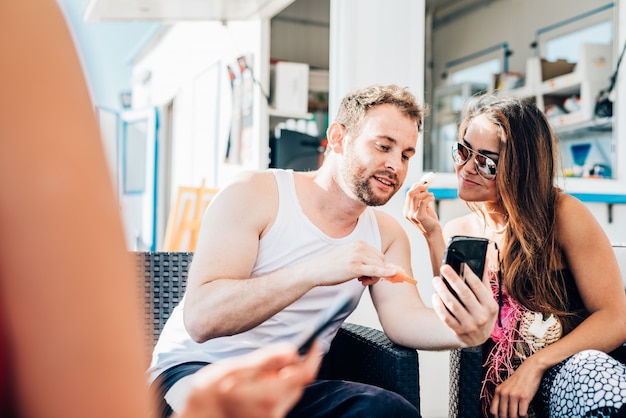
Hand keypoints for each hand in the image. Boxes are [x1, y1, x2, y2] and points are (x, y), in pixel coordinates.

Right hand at [179, 341, 321, 417]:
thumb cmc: (208, 394)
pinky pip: (278, 401)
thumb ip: (265, 360)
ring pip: (289, 392)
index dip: (314, 355)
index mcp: (269, 396)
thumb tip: (292, 350)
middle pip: (298, 383)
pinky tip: (251, 386)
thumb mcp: (233, 369)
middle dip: (293, 366)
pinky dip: (272, 389)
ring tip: (253, 374)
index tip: (315, 340)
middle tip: (275, 355)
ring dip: (280, 378)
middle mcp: (275, 412)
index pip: (305, 374)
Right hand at [305, 240, 395, 286]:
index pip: (378, 254)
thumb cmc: (331, 266)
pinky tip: (394, 274)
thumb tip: (382, 268)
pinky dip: (386, 273)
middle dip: (378, 272)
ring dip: (375, 277)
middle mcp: (360, 247)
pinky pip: (376, 270)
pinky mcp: (355, 267)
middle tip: (364, 280)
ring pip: (380, 267)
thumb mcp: (348, 257)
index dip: (378, 266)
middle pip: (381, 260)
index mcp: (359, 243)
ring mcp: (358, 256)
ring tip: (361, 281)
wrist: (316, 270)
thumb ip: (363, 260)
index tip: (372, 275)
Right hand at [403, 181, 439, 235]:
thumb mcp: (424, 207)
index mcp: (406, 209)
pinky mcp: (419, 216)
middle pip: (410, 193)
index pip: (408, 194)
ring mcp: (411, 215)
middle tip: (427, 186)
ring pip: (416, 196)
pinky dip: (429, 198)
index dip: (416, 186)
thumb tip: (424, 186)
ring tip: (432, 195)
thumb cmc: (429, 220)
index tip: (423, 183)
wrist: (433, 233)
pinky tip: (433, 198)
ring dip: (425, 193)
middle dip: (419, 187)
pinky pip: (423, 202)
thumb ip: (422, 198)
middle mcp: (407, 212)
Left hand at [431, 263, 497, 346]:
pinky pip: (445, 317)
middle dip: (453, 279)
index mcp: (491, 305)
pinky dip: (439, 306)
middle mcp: (482, 316)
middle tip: (444, 267)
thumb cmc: (482, 312)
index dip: (469, 273)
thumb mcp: (487, 298)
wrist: (477, 338)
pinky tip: (435, 296)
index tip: (460, 263)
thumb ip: (484, 280)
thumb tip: (484, 259)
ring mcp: (470, 325)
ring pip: (453, 305)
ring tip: (436, 280)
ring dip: (442, 291)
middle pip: (464, 294)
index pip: (479, 286)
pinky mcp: (458, 331)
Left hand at [489, 358, 543, 417]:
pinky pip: (522, 414)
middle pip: (503, 415)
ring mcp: (514, 395)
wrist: (531, 368)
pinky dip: (524, 416)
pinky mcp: (524, 397)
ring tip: (520, 415)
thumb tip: (500, 412)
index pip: (493, 411)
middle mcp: (504, 393)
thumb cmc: (519, 379)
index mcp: (498, 391)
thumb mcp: (506, 386)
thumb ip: (502, 396)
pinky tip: (525, 412)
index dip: (497, 417)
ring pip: (513, 416)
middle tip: (514, 417)